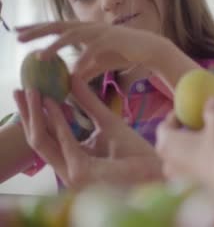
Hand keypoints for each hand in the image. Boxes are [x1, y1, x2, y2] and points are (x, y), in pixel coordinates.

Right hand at [13, 76, 161, 187]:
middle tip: (20, 90)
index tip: (28, 91)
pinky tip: (52, 103)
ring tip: (33, 92)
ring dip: (37, 115)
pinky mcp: (80, 173)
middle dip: (27, 114)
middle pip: (38, 139)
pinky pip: (64, 143)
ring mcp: (71, 173)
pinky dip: (57, 121)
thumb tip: (72, 78)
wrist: (155, 168)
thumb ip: (88, 103)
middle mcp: (67, 168)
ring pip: (43, 142)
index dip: (34, 114)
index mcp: (72, 159)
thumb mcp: (107, 121)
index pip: (46, 136)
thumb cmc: (134, 150)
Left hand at [15, 21, 171, 80]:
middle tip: (18, 37)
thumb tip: (69, 80)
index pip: (56, 27)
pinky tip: (74, 71)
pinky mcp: (112, 39)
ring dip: (55, 46)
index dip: (37, 28)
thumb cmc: (125, 53)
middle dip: (37, 31)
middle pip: (58, 26)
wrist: (149, 49)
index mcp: (85, 30)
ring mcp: (100, 31)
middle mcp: (89, 27)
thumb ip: (85, 68)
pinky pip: (93, 50)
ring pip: (73, 35)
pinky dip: (83, 60)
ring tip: (40, 56)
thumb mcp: (100, 61)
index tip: (18, 32)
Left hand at [156, 98, 213, 182]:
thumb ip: (213, 109)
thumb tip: (212, 100)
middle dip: (182, 135)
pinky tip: (213, 163)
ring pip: (179, 161)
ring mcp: (177, 180)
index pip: (164, 127)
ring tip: (206, 146)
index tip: (188, 113)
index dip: (175, 117)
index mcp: (167, 144)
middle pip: (169, 145)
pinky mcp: (189, 193)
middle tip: (198, 128)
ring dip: (189, 152)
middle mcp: (167, 163)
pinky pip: (189, 174)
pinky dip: (196, 167)